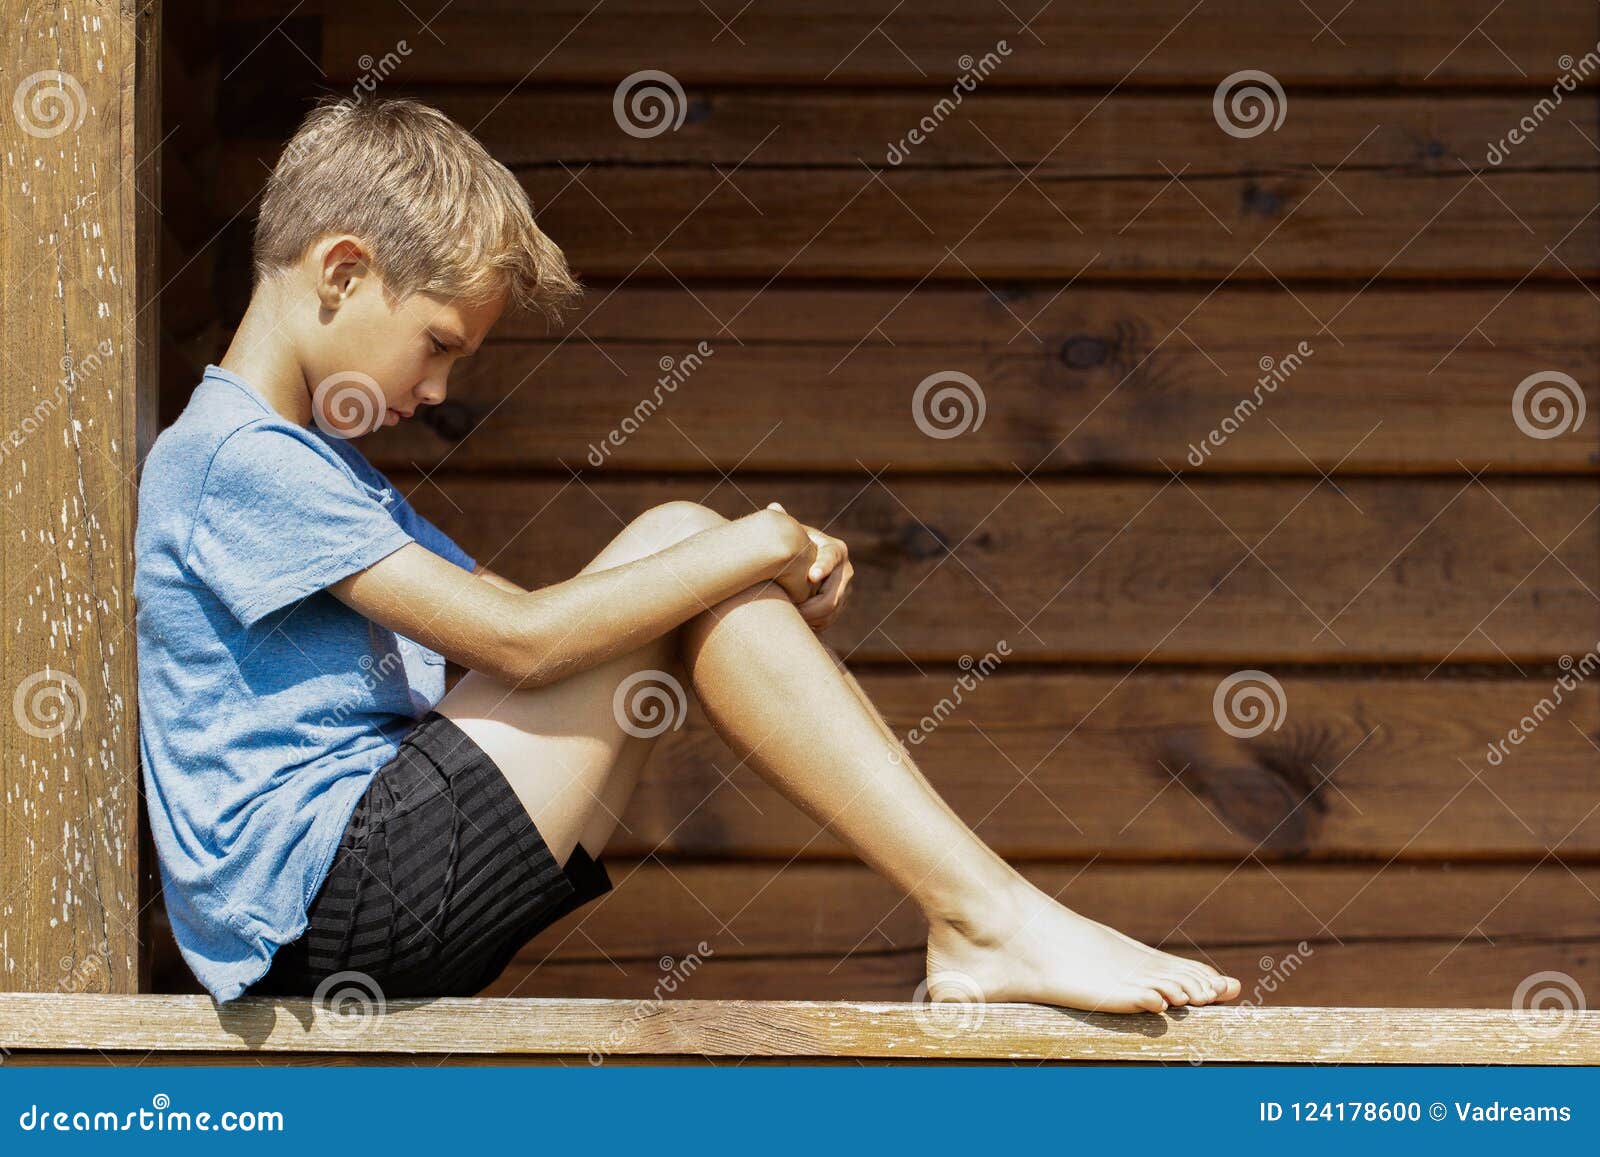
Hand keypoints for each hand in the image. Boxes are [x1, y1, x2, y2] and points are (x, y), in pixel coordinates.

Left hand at [766, 503, 853, 631]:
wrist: (804, 565)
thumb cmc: (794, 547)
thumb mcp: (791, 535)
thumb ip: (784, 523)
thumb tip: (774, 507)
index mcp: (835, 549)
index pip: (832, 558)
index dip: (823, 566)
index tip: (811, 575)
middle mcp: (846, 570)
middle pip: (833, 594)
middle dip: (811, 605)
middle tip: (790, 609)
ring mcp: (846, 589)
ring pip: (831, 611)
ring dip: (810, 617)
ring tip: (789, 617)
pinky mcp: (841, 605)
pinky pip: (829, 620)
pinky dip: (814, 624)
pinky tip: (796, 623)